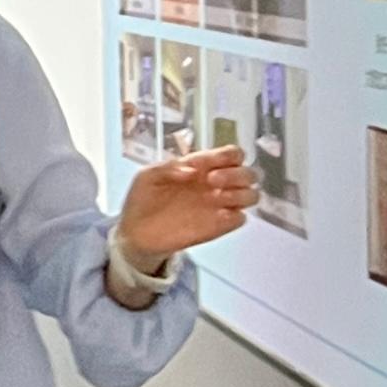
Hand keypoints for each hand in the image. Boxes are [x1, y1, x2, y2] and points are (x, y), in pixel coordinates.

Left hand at [114, 144, 257, 262]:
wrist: (135, 232)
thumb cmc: (142, 199)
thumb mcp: (147, 176)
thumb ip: (168, 168)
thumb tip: (191, 168)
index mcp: (201, 166)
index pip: (231, 154)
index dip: (228, 155)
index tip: (210, 163)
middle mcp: (215, 184)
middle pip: (248, 173)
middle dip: (236, 174)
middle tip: (212, 180)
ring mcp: (218, 206)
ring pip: (251, 195)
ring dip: (240, 194)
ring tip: (215, 197)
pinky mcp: (217, 227)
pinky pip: (239, 219)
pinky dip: (234, 216)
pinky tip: (216, 216)